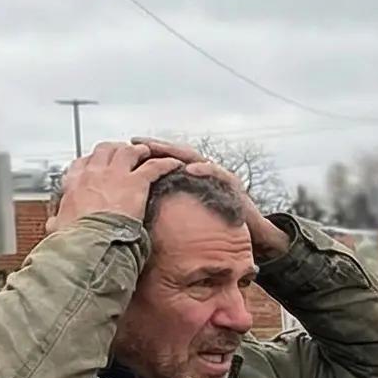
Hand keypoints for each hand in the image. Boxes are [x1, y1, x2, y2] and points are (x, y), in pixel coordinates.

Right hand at [52, 141, 183, 228]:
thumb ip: (57, 223)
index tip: (98, 164)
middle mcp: (93, 174)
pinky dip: (166, 164)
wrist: (89, 242)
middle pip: (105, 150)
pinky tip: (174, 165)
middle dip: (116, 149)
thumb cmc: (74, 238)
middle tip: (125, 153)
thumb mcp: (58, 228)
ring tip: (148, 153)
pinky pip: (153, 167)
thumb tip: (54, 225)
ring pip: (128, 152)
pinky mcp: (135, 183)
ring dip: (139, 151)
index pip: (81, 164)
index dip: (92, 161)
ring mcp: (114, 176)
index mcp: (74, 184)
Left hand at [134, 138, 290, 259]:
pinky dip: (204, 169)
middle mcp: (202, 172)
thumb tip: (139, 220)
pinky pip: (217, 173)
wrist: (254, 236)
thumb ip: (170, 212)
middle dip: (155, 147)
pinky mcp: (232, 184)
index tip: (123, 150)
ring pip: (193, 158)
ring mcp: (217, 176)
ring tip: (158, 149)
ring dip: (175, 152)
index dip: (145, 156)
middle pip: (175, 154)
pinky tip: (191, 169)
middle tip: (135, 141)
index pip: (164, 162)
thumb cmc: (218, 230)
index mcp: (189, 180)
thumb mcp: (187, 220)